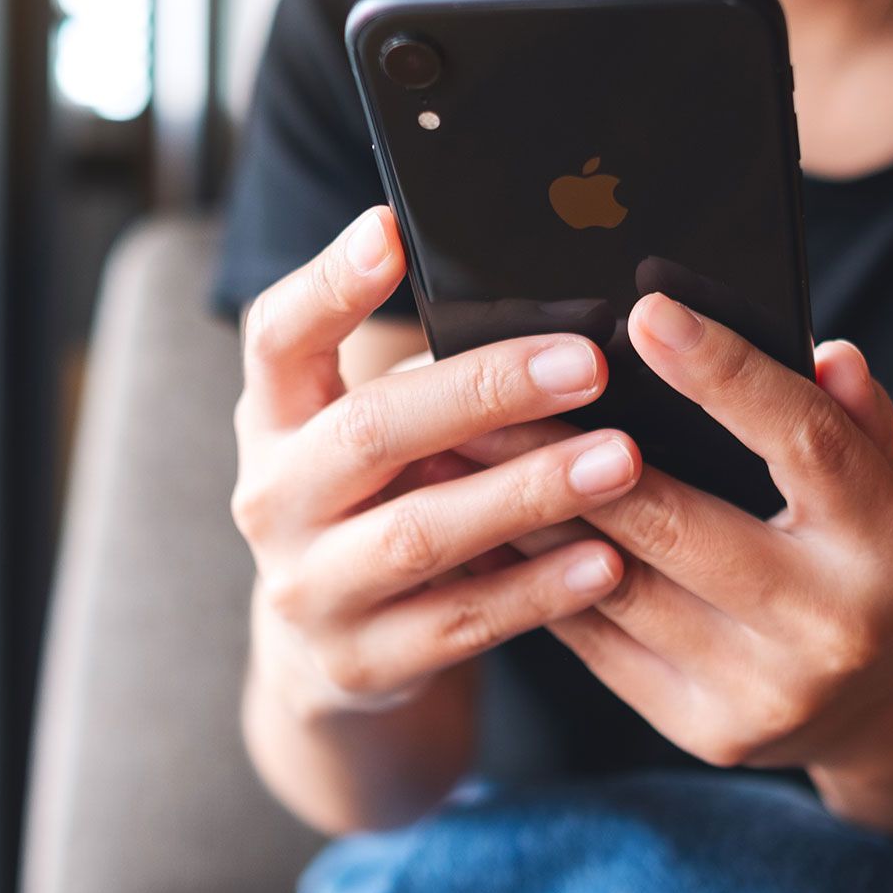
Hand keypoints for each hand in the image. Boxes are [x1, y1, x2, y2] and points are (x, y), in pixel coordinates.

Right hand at [231, 207, 647, 719]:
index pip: (278, 337)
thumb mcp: (370, 437)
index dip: (330, 284)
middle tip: (587, 363)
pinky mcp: (359, 663)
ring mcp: (308, 589)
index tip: (391, 230)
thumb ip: (426, 387)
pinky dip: (538, 590)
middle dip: (482, 392)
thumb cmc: (374, 505)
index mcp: (272, 420)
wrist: (327, 649)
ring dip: (527, 493)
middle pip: (367, 430)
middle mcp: (272, 498)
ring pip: (420, 534)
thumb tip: (560, 319)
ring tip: (620, 461)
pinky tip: (608, 562)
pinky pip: (460, 624)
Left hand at [458, 292, 892, 777]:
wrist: (865, 706)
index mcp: (890, 546)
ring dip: (530, 513)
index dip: (725, 374)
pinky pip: (596, 642)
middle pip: (677, 520)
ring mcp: (762, 690)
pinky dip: (534, 580)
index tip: (648, 313)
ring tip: (465, 453)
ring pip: (615, 582)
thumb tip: (825, 353)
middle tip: (495, 390)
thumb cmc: (856, 563)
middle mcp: (832, 626)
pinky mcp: (700, 727)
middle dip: (569, 448)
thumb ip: (851, 421)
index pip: (803, 442)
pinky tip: (486, 532)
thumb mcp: (880, 487)